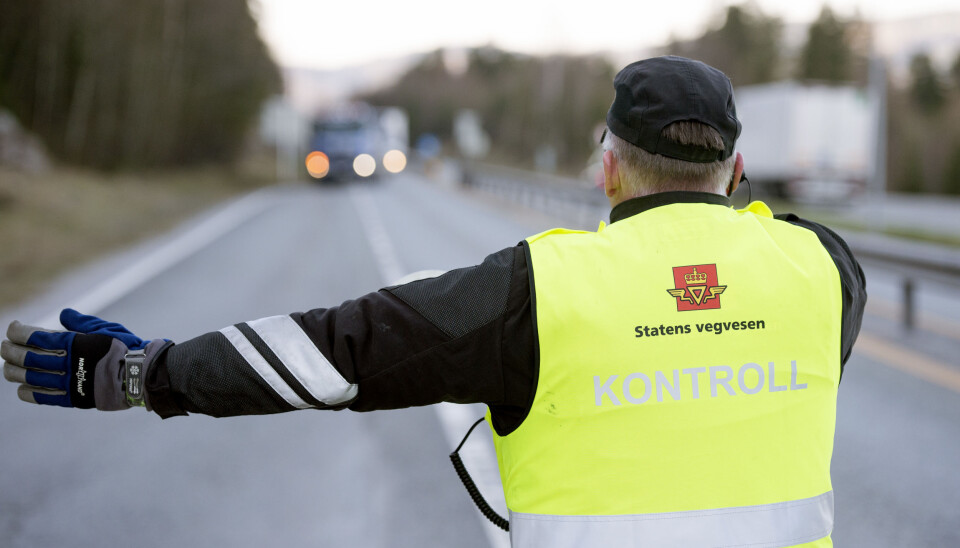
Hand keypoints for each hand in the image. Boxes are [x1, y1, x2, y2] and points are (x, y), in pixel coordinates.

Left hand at [2, 309, 169, 409]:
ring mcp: (69, 382)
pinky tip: (21, 388)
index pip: (36, 337)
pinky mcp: (74, 398)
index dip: (19, 332)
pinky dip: (29, 393)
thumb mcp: (105, 328)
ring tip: (6, 368)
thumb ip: (81, 322)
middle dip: (10, 351)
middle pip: (28, 357)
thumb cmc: (126, 348)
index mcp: (75, 343)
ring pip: (31, 378)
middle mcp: (68, 362)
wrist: (141, 375)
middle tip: (3, 347)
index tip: (12, 328)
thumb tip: (62, 314)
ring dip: (14, 372)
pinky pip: (44, 397)